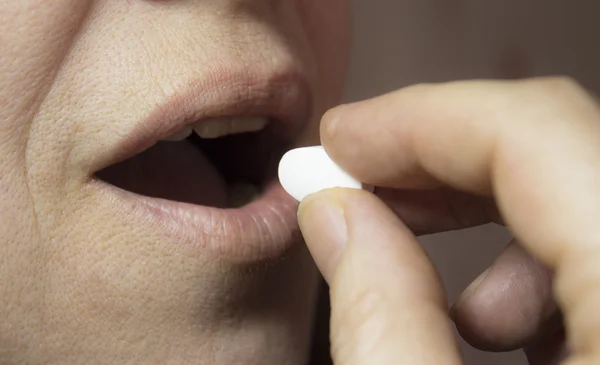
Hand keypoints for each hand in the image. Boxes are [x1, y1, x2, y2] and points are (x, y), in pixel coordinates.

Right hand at [298, 77, 599, 363]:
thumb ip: (385, 321)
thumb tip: (336, 216)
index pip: (536, 133)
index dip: (419, 122)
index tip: (341, 143)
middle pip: (560, 146)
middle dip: (442, 159)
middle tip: (360, 183)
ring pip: (584, 190)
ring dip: (491, 221)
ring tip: (446, 299)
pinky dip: (539, 260)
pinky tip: (499, 325)